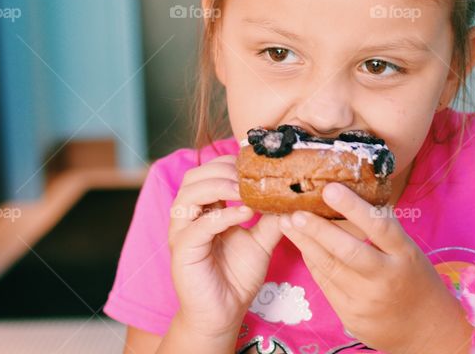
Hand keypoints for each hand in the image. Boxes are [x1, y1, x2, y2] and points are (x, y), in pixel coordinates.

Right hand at [167, 154, 282, 339]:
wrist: (224, 312)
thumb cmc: (237, 275)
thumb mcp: (261, 240)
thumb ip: (272, 217)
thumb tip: (293, 196)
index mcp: (203, 208)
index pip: (208, 171)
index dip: (229, 163)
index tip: (256, 165)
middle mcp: (188, 216)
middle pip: (194, 176)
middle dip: (222, 170)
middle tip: (249, 175)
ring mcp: (182, 232)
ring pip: (188, 194)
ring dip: (218, 186)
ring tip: (244, 191)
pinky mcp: (183, 250)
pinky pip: (199, 225)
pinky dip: (222, 214)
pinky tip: (244, 213)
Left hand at [279, 183, 473, 352]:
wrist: (426, 331)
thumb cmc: (415, 280)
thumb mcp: (409, 251)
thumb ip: (383, 230)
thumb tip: (354, 195)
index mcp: (405, 255)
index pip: (378, 226)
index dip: (353, 206)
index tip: (330, 189)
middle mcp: (386, 278)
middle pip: (347, 251)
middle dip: (317, 230)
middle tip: (295, 212)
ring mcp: (367, 301)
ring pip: (329, 268)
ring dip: (305, 244)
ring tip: (288, 223)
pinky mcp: (351, 317)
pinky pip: (326, 285)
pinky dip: (313, 263)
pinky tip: (303, 247)